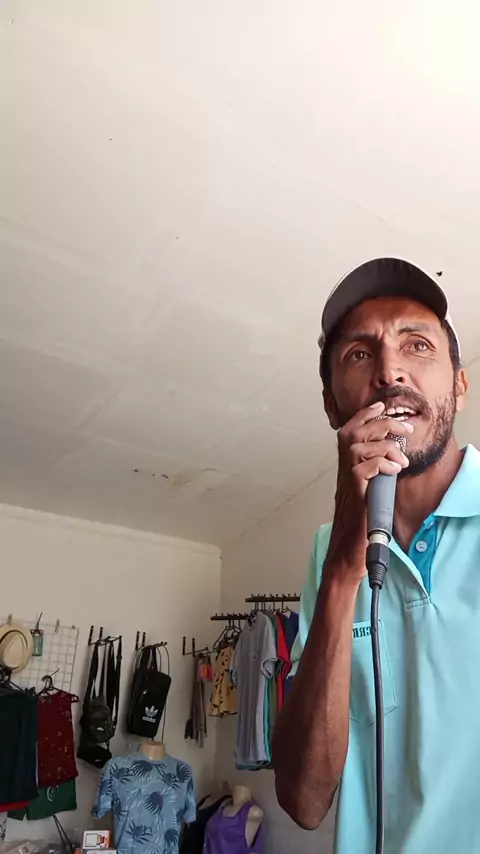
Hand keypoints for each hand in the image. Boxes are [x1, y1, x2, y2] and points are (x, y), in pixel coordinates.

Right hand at [325, 401, 412, 584]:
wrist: (347, 555)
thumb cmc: (358, 529)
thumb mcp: (369, 494)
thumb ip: (375, 476)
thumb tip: (392, 461)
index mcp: (347, 470)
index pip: (350, 432)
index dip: (364, 415)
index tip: (381, 406)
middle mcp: (343, 473)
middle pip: (353, 433)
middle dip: (380, 423)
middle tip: (403, 427)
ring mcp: (346, 483)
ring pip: (358, 447)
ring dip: (385, 446)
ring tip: (401, 458)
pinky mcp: (354, 495)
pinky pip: (364, 469)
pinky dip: (381, 464)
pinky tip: (394, 471)